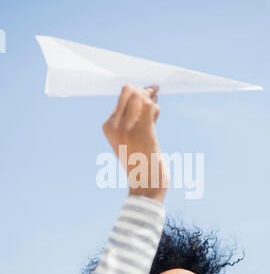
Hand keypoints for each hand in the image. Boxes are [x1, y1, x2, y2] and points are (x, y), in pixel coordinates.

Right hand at [102, 85, 169, 202]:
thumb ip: (132, 117)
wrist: (145, 183)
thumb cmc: (140, 161)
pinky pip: (151, 107)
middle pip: (131, 90)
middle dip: (145, 92)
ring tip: (155, 114)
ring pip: (141, 97)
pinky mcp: (142, 132)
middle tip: (154, 100)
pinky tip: (156, 119)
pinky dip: (156, 109)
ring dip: (152, 102)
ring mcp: (127, 129)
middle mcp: (115, 126)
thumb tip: (148, 92)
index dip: (137, 91)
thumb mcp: (128, 138)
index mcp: (108, 126)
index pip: (123, 95)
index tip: (148, 96)